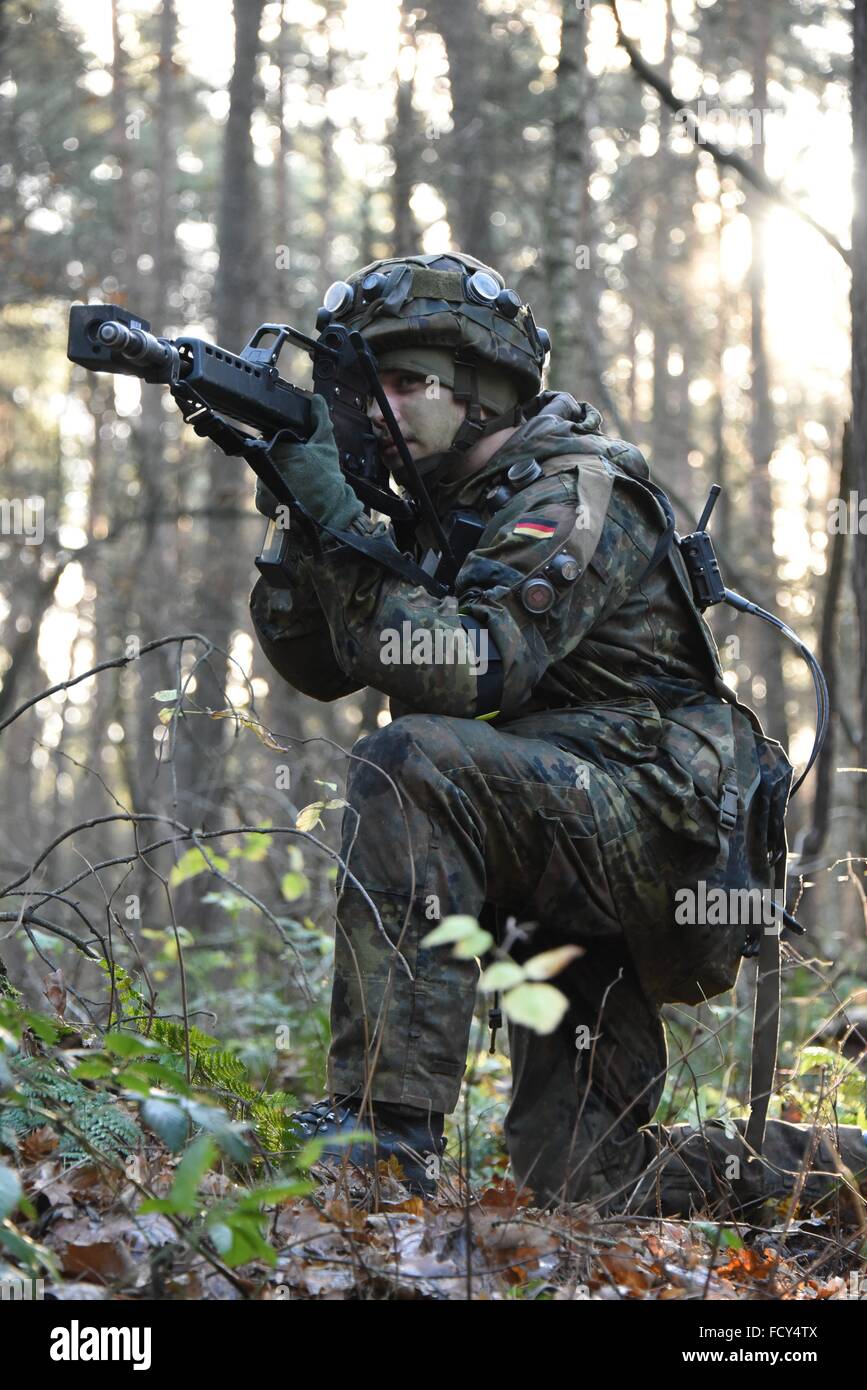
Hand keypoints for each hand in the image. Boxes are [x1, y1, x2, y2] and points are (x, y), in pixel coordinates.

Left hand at [255, 393, 362, 530]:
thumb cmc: (329, 482)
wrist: (330, 517)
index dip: (282, 443)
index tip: (293, 450)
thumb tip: (317, 400)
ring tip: (295, 481)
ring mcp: (261, 485)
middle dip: (279, 459)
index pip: (271, 438)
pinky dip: (274, 491)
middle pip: (267, 456)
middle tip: (297, 468)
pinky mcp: (260, 501)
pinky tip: (289, 492)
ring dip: (277, 475)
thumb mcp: (326, 446)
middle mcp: (267, 466)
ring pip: (265, 473)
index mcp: (280, 449)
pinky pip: (264, 491)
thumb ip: (320, 420)